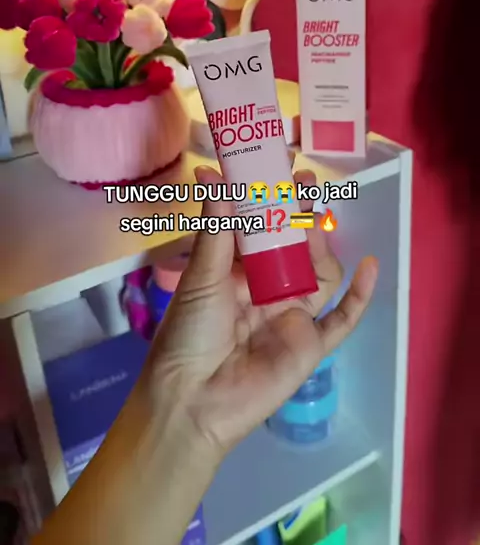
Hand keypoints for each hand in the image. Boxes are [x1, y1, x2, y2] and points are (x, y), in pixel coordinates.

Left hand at [146, 164, 377, 460]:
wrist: (193, 401)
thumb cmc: (188, 335)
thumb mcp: (201, 277)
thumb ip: (215, 228)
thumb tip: (211, 175)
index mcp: (235, 274)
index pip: (261, 230)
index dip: (271, 201)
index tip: (279, 169)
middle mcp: (266, 292)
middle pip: (294, 247)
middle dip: (300, 214)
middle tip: (305, 183)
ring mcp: (291, 318)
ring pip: (319, 274)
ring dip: (320, 245)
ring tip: (314, 221)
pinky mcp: (310, 345)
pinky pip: (342, 320)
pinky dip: (360, 296)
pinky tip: (370, 266)